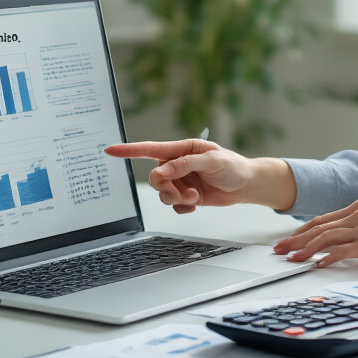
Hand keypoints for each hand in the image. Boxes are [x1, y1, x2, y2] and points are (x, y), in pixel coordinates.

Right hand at [103, 139, 295, 213]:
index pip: (150, 149)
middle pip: (155, 177)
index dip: (129, 150)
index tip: (110, 150)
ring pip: (162, 193)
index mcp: (182, 149)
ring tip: (195, 198)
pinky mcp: (185, 195)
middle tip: (184, 194)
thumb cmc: (233, 166)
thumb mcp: (212, 161)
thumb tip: (162, 171)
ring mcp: (181, 180)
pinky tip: (195, 205)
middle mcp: (178, 164)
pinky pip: (172, 205)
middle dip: (167, 188)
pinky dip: (182, 208)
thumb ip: (186, 165)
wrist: (246, 185)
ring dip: (176, 199)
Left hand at [273, 199, 357, 268]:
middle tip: (280, 249)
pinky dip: (326, 258)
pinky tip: (316, 265)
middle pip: (318, 227)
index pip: (323, 219)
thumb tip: (342, 241)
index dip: (303, 230)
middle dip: (296, 239)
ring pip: (325, 237)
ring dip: (305, 250)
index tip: (290, 240)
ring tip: (292, 259)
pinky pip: (341, 251)